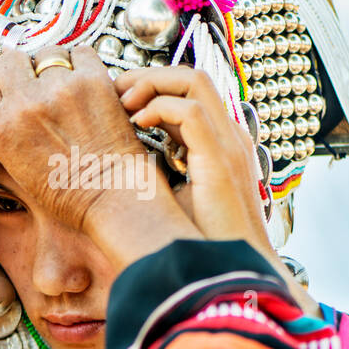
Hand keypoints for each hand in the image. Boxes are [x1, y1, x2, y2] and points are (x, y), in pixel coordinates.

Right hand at [0, 46, 201, 267]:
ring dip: (52, 65)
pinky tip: (83, 82)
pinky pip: (80, 51)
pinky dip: (81, 62)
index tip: (3, 88)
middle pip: (8, 59)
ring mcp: (59, 88)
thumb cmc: (68, 191)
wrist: (112, 198)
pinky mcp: (93, 80)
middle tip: (34, 85)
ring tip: (63, 88)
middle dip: (20, 70)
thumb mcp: (14, 165)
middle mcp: (25, 104)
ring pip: (45, 52)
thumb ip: (0, 127)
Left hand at [116, 64, 317, 313]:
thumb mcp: (175, 196)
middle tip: (115, 89)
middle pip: (192, 78)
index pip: (189, 95)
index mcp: (220, 145)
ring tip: (123, 100)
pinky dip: (159, 108)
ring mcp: (228, 144)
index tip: (119, 98)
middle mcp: (229, 137)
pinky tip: (137, 122)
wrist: (233, 273)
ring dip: (152, 82)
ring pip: (194, 81)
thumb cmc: (203, 245)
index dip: (153, 88)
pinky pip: (190, 112)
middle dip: (149, 74)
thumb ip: (159, 169)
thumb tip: (121, 157)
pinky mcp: (221, 159)